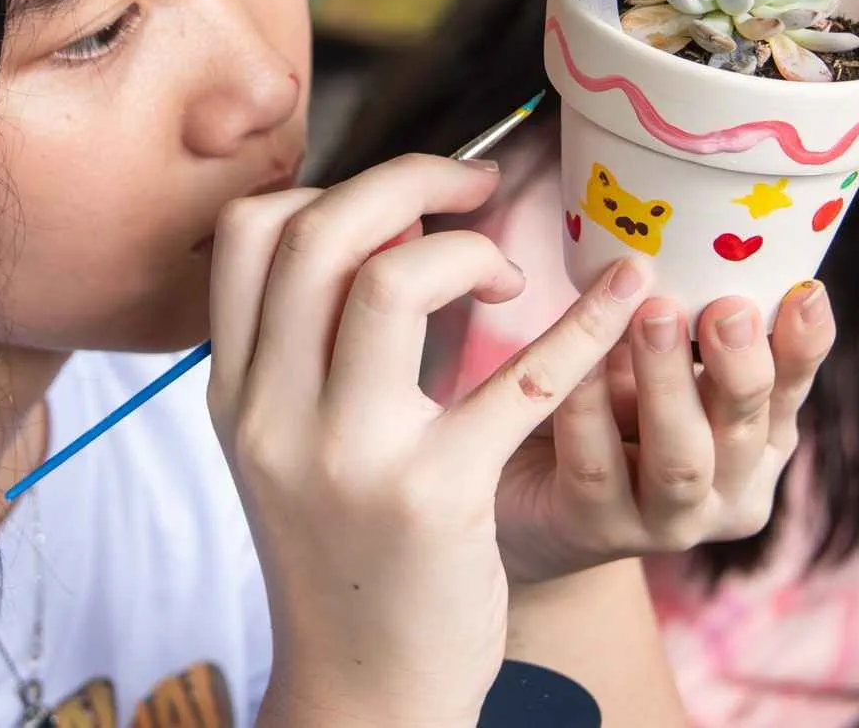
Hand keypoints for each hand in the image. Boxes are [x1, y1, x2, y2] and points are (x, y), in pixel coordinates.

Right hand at [209, 155, 653, 727]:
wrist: (361, 693)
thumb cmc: (346, 555)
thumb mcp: (290, 447)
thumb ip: (314, 345)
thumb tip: (395, 222)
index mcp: (235, 393)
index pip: (248, 233)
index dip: (332, 187)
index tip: (403, 202)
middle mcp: (273, 415)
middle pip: (318, 234)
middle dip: (409, 181)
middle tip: (476, 189)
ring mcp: (346, 457)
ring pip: (390, 282)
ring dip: (467, 251)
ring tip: (510, 277)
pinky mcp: (436, 498)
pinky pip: (517, 381)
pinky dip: (583, 324)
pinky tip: (623, 295)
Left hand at [493, 267, 832, 582]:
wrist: (532, 509)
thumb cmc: (607, 420)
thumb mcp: (655, 369)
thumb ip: (683, 328)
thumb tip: (692, 239)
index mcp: (755, 445)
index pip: (789, 392)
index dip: (803, 347)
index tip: (806, 293)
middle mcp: (725, 493)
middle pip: (744, 431)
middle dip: (738, 366)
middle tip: (724, 307)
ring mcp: (664, 523)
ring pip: (680, 461)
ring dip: (668, 384)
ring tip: (654, 316)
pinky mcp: (594, 530)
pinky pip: (595, 468)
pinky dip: (587, 411)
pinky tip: (576, 366)